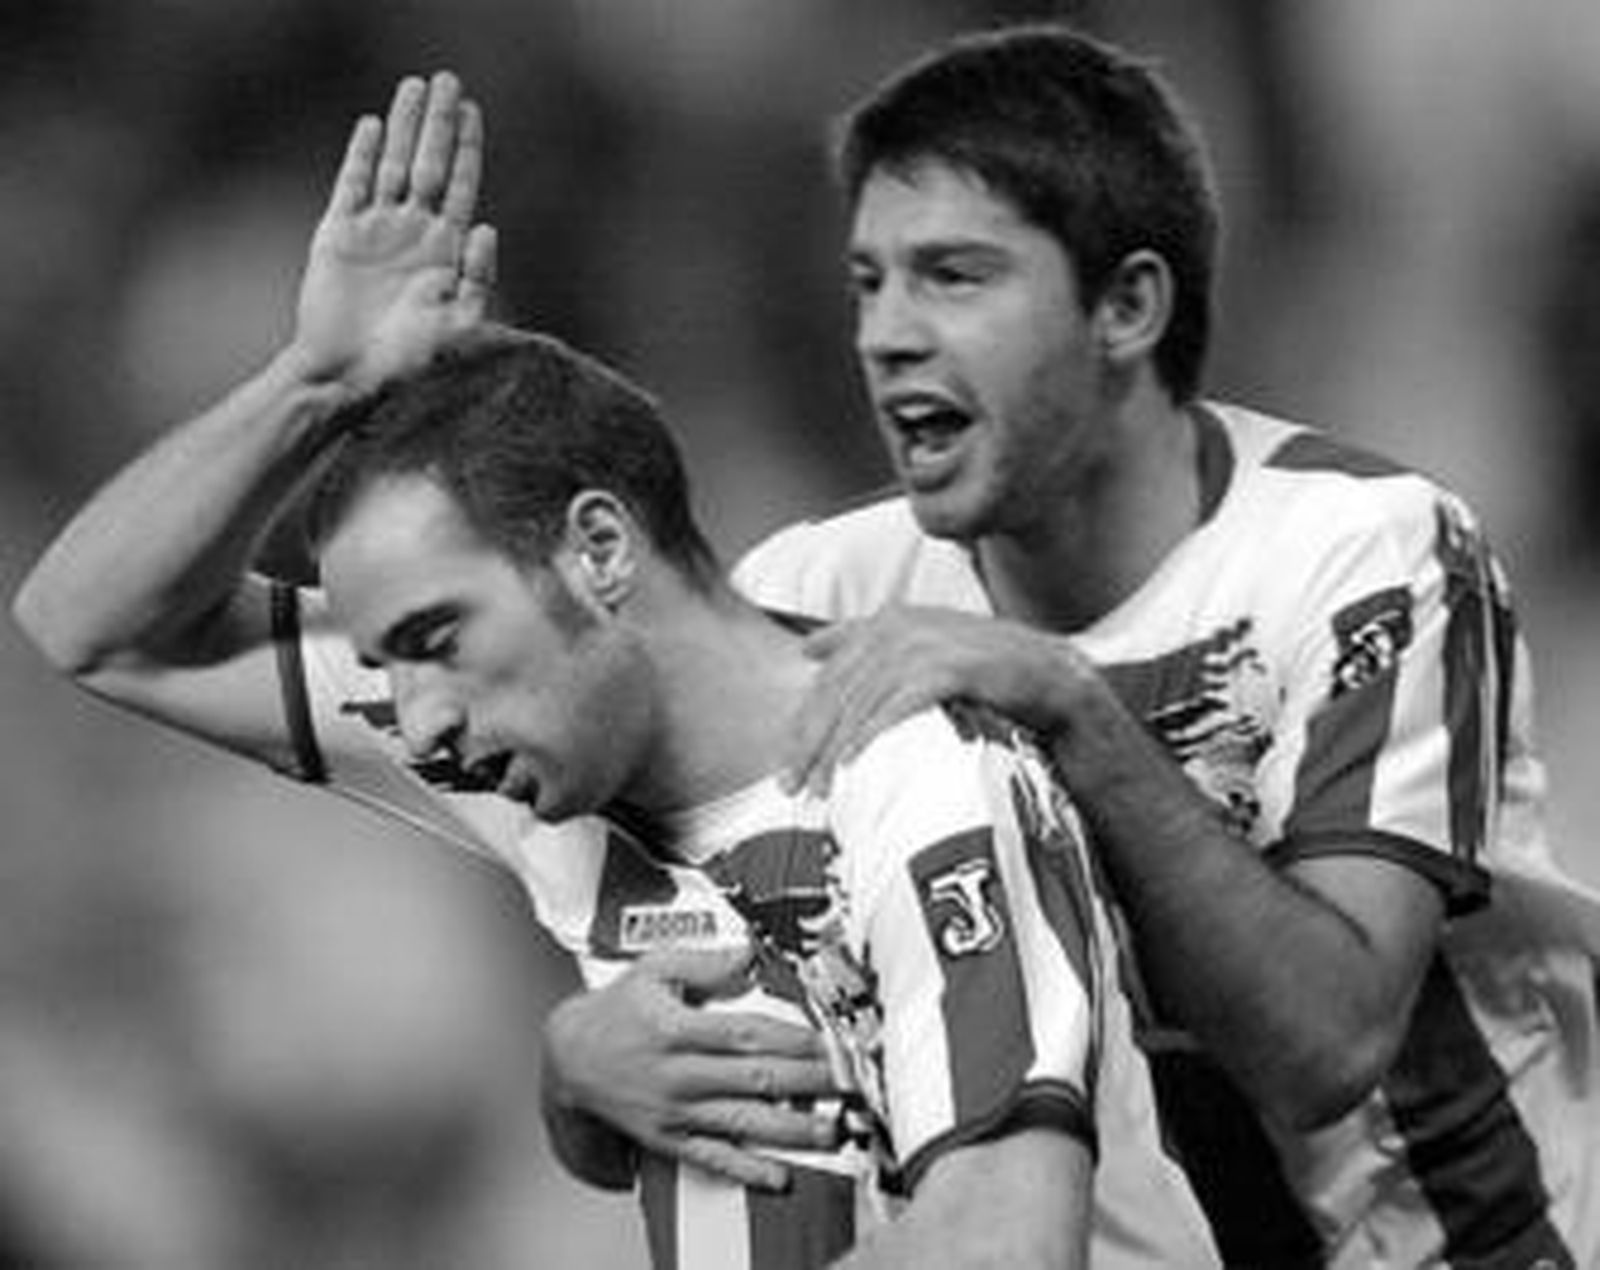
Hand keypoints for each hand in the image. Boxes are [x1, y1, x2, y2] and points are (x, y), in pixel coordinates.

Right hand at [290, 71, 495, 393]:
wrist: (351, 375)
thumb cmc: (411, 363)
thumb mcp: (459, 325)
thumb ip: (478, 278)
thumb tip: (486, 226)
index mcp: (446, 253)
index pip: (460, 187)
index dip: (466, 149)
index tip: (472, 112)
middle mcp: (413, 236)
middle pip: (429, 164)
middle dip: (439, 123)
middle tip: (447, 80)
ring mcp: (376, 233)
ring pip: (393, 165)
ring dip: (404, 126)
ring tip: (413, 86)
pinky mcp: (338, 236)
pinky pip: (352, 185)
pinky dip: (362, 155)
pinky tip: (373, 126)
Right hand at [542, 944, 842, 1191]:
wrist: (568, 1061)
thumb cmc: (616, 1011)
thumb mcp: (652, 970)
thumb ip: (703, 962)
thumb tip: (747, 952)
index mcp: (677, 1029)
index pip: (746, 1034)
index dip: (792, 1040)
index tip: (829, 1041)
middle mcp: (679, 1074)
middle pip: (755, 1079)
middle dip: (807, 1083)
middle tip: (847, 1082)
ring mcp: (676, 1111)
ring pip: (743, 1121)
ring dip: (791, 1128)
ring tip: (831, 1128)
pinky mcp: (670, 1138)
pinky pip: (714, 1157)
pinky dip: (748, 1169)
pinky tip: (779, 1174)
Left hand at [783, 605, 1083, 794]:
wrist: (1051, 678)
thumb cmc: (980, 672)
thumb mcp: (918, 648)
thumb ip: (863, 644)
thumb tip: (807, 649)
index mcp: (884, 623)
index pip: (827, 679)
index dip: (802, 726)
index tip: (786, 768)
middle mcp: (898, 627)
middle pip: (836, 693)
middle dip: (809, 745)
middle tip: (792, 788)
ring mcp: (925, 644)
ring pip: (861, 702)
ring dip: (835, 749)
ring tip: (822, 788)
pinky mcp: (950, 667)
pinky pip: (896, 706)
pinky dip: (871, 736)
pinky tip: (855, 765)